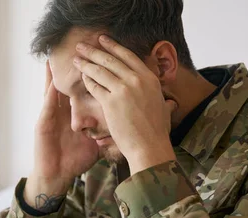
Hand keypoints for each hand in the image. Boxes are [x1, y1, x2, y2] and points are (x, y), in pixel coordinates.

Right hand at [25, 62, 99, 207]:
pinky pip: (47, 106)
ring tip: (62, 55)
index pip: (85, 90)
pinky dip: (50, 93)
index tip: (103, 60)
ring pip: (55, 90)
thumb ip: (107, 130)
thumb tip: (127, 125)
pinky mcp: (42, 125)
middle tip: (83, 48)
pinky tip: (53, 82)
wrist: (57, 176)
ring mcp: (51, 116)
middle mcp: (63, 111)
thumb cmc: (76, 160)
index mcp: (76, 113)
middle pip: (69, 84)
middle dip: (77, 68)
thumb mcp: (95, 142)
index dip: (93, 76)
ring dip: (58, 73)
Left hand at [73, 36, 177, 173]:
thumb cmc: (157, 132)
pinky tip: (82, 77)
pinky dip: (87, 80)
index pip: (128, 56)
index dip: (113, 46)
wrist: (149, 147)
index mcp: (150, 78)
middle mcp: (136, 80)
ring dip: (86, 62)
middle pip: (110, 59)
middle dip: (94, 51)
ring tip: (76, 58)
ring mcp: (123, 90)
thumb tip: (170, 103)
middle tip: (82, 46)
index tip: (102, 40)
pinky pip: (95, 86)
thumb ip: (163, 101)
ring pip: (100, 70)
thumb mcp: (164, 109)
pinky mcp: (110, 102)